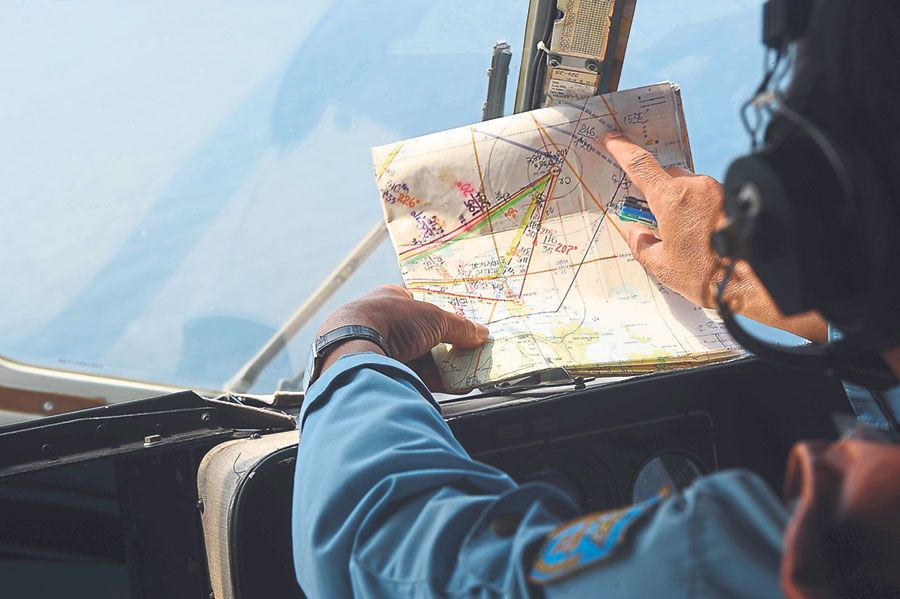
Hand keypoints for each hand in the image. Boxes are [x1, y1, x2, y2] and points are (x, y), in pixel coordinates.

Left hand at [316, 285, 488, 389]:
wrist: (353, 351)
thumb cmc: (390, 320)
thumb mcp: (434, 318)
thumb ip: (460, 327)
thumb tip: (480, 334)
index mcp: (390, 298)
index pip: (422, 306)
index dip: (443, 318)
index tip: (462, 330)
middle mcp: (381, 321)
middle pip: (422, 335)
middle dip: (445, 346)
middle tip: (467, 354)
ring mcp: (378, 348)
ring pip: (416, 358)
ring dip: (440, 366)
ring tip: (464, 372)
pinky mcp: (378, 372)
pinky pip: (410, 376)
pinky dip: (430, 380)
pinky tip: (449, 385)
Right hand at [602, 131, 826, 342]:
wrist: (754, 282)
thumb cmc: (706, 276)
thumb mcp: (660, 265)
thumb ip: (640, 242)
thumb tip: (631, 229)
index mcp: (671, 200)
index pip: (640, 165)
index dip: (622, 150)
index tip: (612, 139)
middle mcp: (695, 187)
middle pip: (666, 177)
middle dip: (657, 193)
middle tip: (655, 221)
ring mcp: (716, 190)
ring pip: (688, 186)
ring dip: (680, 203)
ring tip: (685, 236)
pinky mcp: (732, 197)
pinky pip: (706, 196)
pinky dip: (698, 209)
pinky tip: (702, 234)